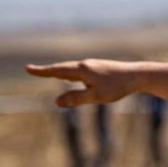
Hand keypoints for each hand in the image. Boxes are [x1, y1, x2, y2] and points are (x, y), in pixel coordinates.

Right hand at [25, 59, 142, 106]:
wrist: (139, 75)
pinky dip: (71, 74)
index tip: (28, 68)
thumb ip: (76, 99)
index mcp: (82, 70)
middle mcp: (86, 65)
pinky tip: (72, 76)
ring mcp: (94, 65)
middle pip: (62, 68)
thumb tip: (56, 101)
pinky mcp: (101, 69)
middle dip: (48, 71)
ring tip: (49, 73)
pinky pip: (80, 71)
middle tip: (33, 70)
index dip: (42, 71)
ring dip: (60, 72)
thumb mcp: (96, 96)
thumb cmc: (118, 86)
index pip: (57, 71)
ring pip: (72, 70)